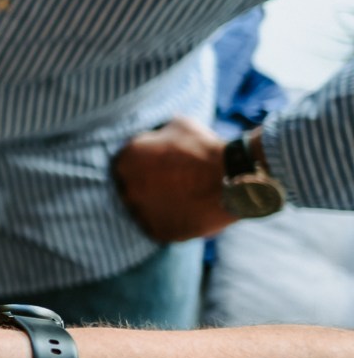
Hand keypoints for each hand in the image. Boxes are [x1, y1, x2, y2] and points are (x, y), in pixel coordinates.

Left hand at [112, 116, 235, 241]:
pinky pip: (161, 226)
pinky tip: (189, 211)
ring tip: (184, 197)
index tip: (161, 164)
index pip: (128, 163)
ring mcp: (142, 213)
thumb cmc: (204, 148)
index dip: (146, 162)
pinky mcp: (158, 232)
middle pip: (134, 187)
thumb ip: (159, 134)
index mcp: (126, 161)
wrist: (231, 178)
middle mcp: (128, 189)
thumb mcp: (177, 125)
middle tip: (174, 181)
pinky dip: (172, 220)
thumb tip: (157, 137)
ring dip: (160, 203)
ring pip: (146, 208)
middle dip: (151, 183)